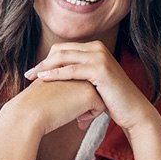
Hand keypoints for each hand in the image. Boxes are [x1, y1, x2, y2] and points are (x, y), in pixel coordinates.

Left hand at [25, 41, 153, 133]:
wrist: (132, 111)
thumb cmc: (111, 100)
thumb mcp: (92, 83)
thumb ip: (78, 76)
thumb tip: (56, 77)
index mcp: (95, 48)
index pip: (64, 49)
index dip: (47, 59)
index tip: (34, 71)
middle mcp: (97, 48)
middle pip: (61, 50)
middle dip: (43, 62)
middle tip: (28, 74)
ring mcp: (100, 57)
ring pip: (64, 57)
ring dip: (45, 67)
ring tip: (32, 76)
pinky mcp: (100, 70)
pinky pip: (72, 70)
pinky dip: (56, 74)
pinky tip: (43, 79)